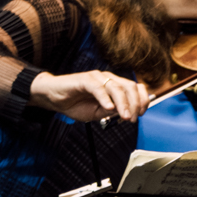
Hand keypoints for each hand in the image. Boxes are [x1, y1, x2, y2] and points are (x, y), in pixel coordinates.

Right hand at [31, 69, 148, 122]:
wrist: (53, 98)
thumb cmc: (76, 104)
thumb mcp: (98, 113)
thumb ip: (113, 112)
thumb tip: (128, 114)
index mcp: (115, 85)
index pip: (136, 88)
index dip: (142, 100)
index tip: (142, 114)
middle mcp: (109, 79)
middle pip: (130, 87)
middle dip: (135, 104)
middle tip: (133, 119)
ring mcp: (97, 78)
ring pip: (117, 88)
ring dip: (123, 104)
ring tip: (125, 117)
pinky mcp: (85, 79)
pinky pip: (98, 87)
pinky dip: (105, 98)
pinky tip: (108, 108)